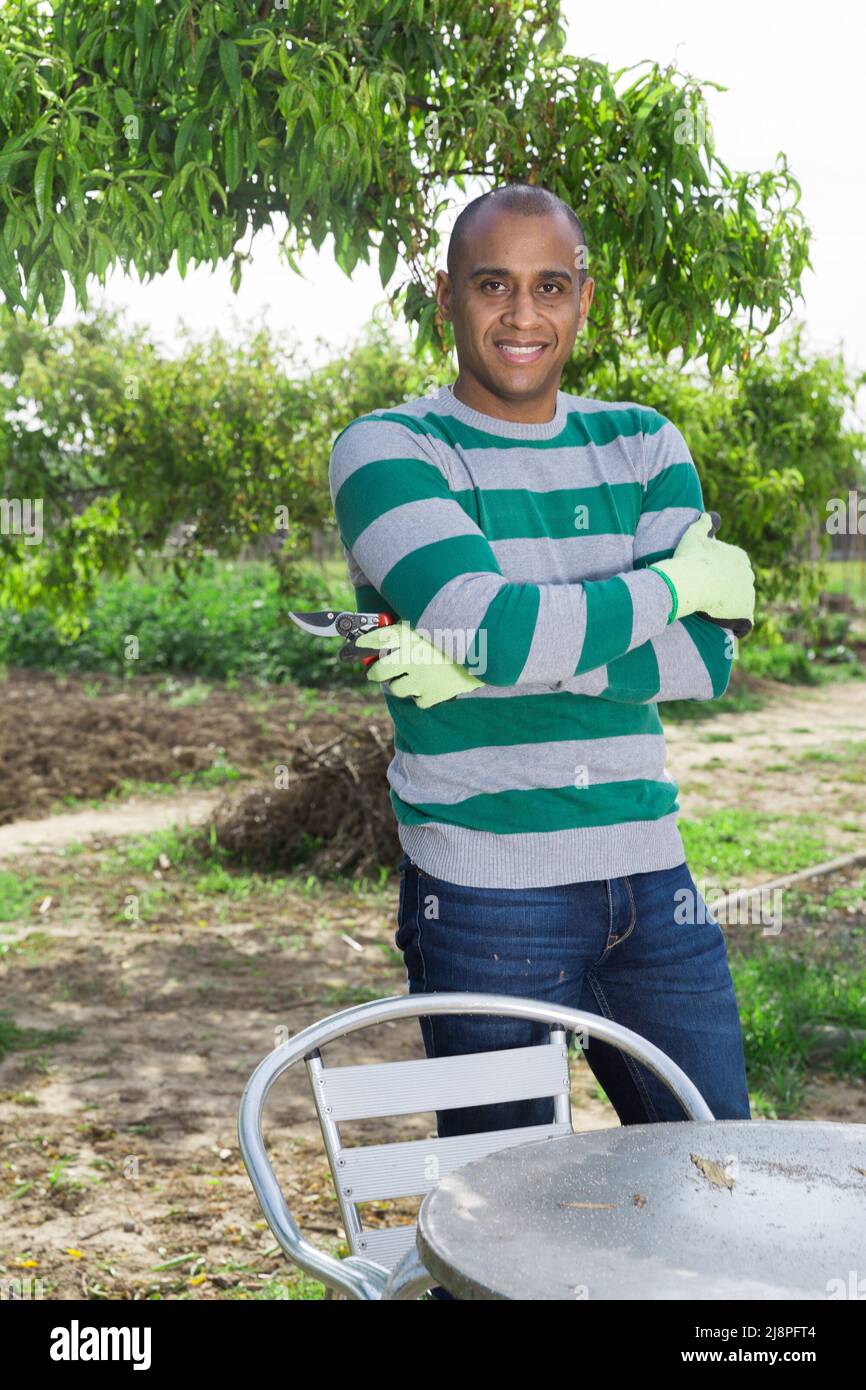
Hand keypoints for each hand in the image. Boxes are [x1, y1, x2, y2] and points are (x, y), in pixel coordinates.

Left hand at [355, 621, 483, 707]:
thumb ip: (409, 625)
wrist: (487, 646)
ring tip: (408, 677)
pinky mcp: (431, 695)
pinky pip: (418, 700)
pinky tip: (428, 685)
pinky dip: (421, 694)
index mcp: (405, 635)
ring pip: (395, 689)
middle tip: (376, 670)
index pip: (369, 641)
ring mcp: (419, 679)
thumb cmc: (458, 628)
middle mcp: (407, 658)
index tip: (350, 650)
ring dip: (398, 683)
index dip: (357, 646)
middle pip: (376, 671)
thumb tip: (388, 631)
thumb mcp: (430, 619)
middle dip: (374, 671)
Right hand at [648, 512, 754, 621]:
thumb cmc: (690, 558)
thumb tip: (707, 515)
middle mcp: (748, 573)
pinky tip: (730, 627)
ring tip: (718, 611)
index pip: (738, 563)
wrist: (689, 582)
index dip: (726, 570)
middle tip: (714, 594)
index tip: (714, 576)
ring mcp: (748, 593)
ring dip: (734, 604)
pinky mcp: (746, 611)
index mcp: (739, 556)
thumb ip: (703, 524)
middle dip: (732, 586)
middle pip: (742, 581)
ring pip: (743, 600)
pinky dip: (739, 623)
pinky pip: (746, 620)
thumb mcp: (694, 535)